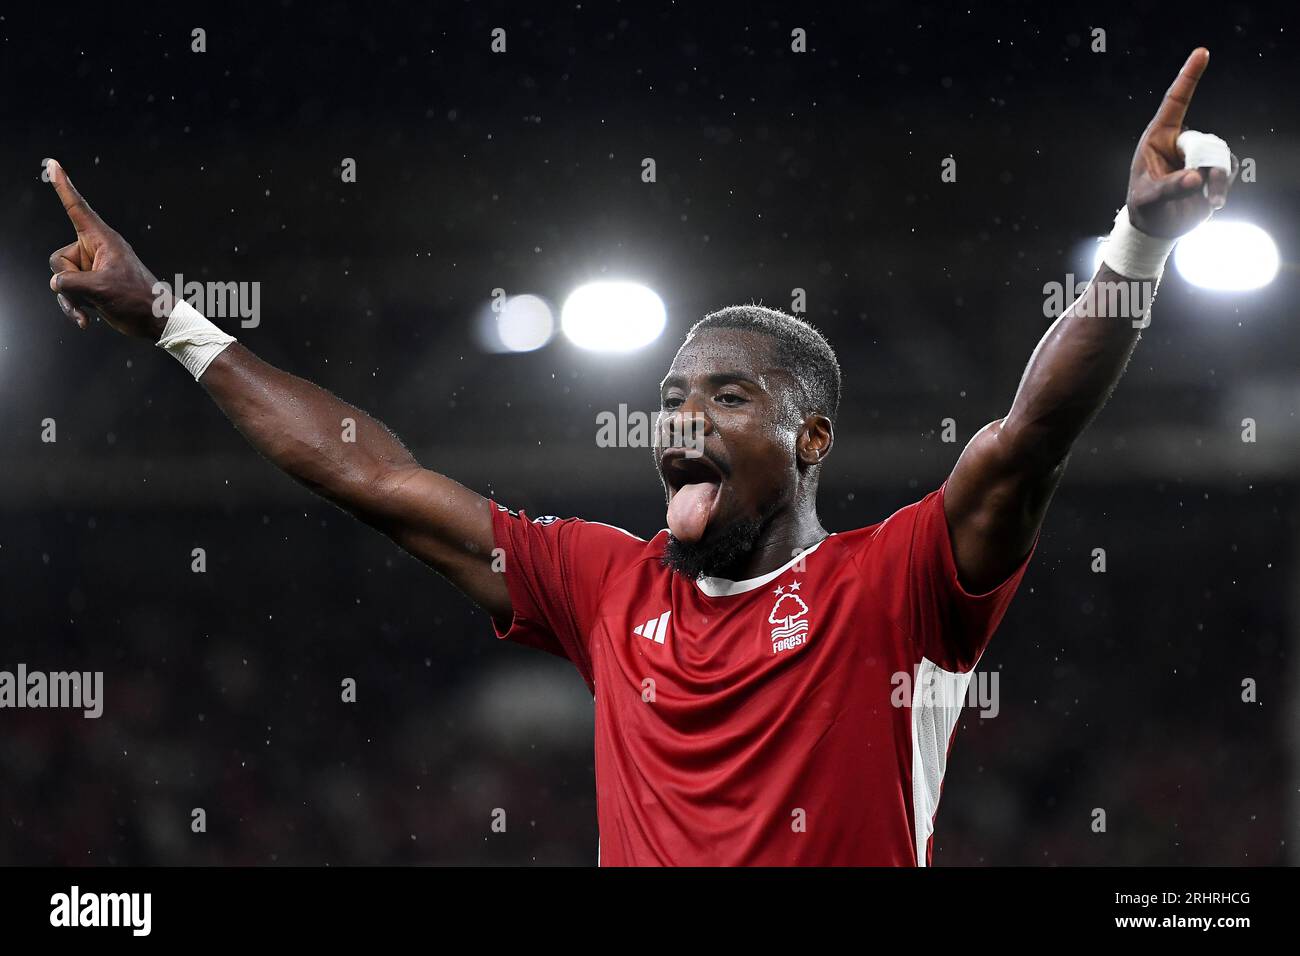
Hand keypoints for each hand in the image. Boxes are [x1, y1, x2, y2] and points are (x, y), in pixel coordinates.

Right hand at [47, 160, 171, 339]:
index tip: (53, 165)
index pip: (77, 208)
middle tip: (91, 291)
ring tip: (87, 310)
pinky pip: (69, 292)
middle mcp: (95, 250)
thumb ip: (71, 282)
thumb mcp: (101, 289)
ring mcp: (93, 269)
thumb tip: (56, 283)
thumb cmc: (138, 300)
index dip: (63, 187)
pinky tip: (85, 321)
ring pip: (62, 279)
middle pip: (60, 259)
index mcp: (102, 240)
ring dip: (70, 299)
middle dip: (68, 280)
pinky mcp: (92, 285)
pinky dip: (74, 307)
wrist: (155, 322)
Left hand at [1126, 48, 1235, 238]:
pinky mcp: (1212, 167)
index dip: (1188, 77)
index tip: (1201, 53)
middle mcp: (1180, 141)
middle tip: (1195, 185)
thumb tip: (1197, 178)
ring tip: (1210, 199)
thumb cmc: (1144, 206)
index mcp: (1158, 137)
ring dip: (1218, 178)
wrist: (1158, 226)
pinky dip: (1224, 184)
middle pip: (1204, 139)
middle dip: (1205, 164)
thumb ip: (1169, 187)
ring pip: (1220, 154)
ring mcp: (1198, 153)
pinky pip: (1228, 166)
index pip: (1175, 102)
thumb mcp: (1148, 198)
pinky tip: (1214, 201)